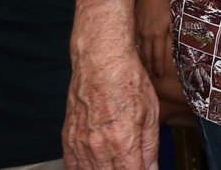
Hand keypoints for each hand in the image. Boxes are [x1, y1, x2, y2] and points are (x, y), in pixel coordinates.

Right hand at [63, 47, 159, 169]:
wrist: (101, 62)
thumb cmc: (128, 81)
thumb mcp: (151, 113)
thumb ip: (150, 146)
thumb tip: (152, 169)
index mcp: (122, 141)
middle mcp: (98, 146)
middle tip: (131, 165)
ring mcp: (80, 143)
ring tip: (115, 165)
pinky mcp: (68, 137)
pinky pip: (72, 164)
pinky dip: (82, 169)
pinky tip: (93, 167)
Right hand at [135, 0, 172, 81]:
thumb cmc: (167, 1)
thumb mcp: (175, 17)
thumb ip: (174, 32)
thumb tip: (177, 46)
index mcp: (158, 33)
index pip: (157, 56)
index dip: (158, 67)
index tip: (159, 77)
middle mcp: (146, 34)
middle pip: (147, 56)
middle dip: (149, 68)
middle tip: (151, 80)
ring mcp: (138, 30)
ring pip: (139, 50)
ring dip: (142, 61)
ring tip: (143, 72)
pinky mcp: (134, 24)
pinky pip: (134, 41)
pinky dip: (135, 50)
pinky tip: (135, 56)